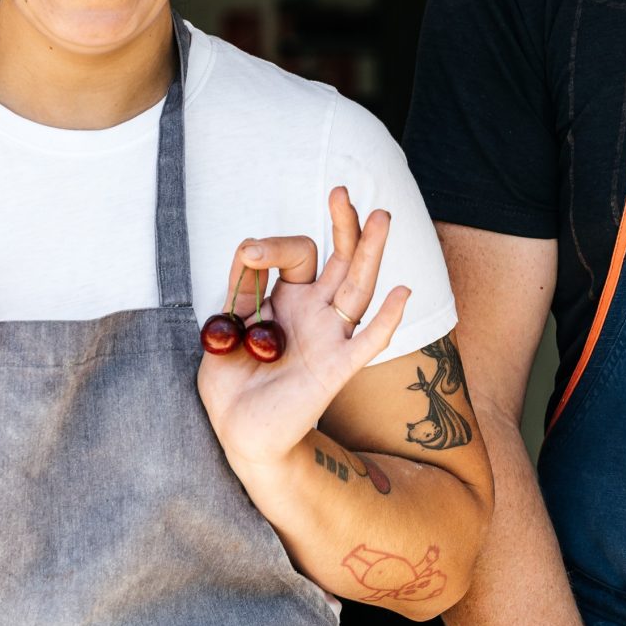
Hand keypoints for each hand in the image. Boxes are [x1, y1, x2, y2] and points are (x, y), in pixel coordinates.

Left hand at [197, 186, 411, 473]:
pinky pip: (368, 342)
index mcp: (289, 298)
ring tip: (380, 217)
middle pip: (341, 260)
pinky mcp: (336, 369)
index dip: (272, 247)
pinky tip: (402, 291)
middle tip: (342, 192)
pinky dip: (387, 319)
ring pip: (358, 288)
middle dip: (344, 225)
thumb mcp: (223, 328)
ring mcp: (330, 338)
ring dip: (370, 253)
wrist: (239, 433)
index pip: (295, 255)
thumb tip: (249, 249)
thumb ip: (239, 292)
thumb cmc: (233, 381)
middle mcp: (316, 312)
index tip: (248, 254)